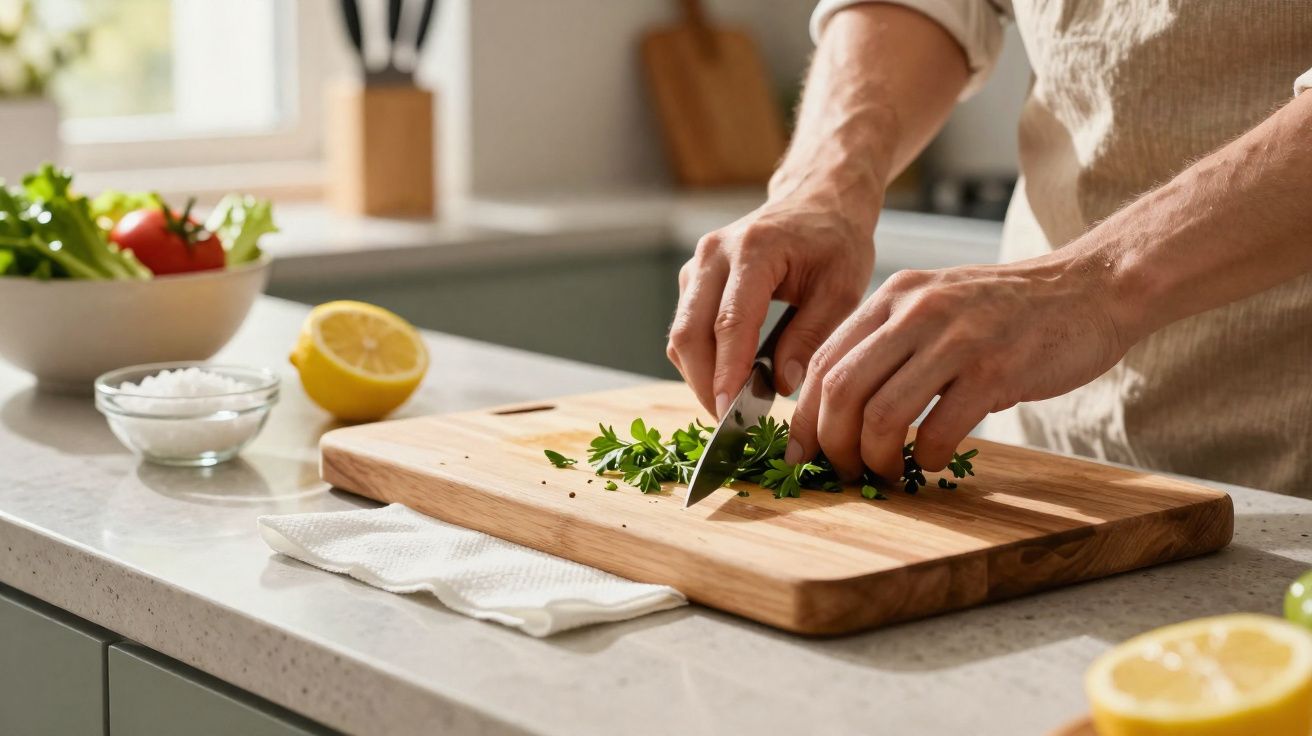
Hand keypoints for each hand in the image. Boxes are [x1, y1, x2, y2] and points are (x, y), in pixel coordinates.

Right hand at [668, 191, 878, 418]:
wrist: (818, 201)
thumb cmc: (836, 241)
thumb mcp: (843, 288)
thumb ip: (812, 336)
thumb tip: (783, 385)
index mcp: (753, 250)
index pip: (729, 322)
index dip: (726, 374)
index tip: (731, 414)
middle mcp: (714, 254)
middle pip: (689, 333)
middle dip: (706, 385)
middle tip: (733, 423)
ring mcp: (698, 266)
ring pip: (681, 336)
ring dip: (702, 377)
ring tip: (738, 406)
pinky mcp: (694, 280)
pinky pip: (687, 329)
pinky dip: (704, 361)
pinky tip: (733, 380)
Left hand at [784, 255, 1131, 480]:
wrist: (1091, 288)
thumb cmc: (1009, 310)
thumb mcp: (937, 305)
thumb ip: (891, 340)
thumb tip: (840, 407)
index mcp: (894, 296)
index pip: (825, 362)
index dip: (805, 417)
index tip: (802, 453)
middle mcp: (917, 312)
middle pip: (841, 391)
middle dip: (832, 444)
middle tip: (843, 470)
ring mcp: (956, 339)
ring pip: (882, 414)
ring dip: (874, 458)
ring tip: (885, 472)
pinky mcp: (995, 369)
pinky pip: (938, 429)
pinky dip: (924, 457)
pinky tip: (931, 460)